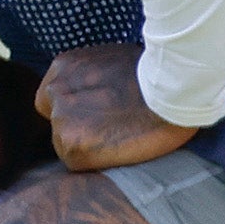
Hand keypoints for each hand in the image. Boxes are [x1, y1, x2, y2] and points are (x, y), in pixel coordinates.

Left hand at [42, 44, 195, 170]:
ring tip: (119, 136)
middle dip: (78, 127)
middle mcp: (56, 91)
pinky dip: (95, 160)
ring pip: (65, 144)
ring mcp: (62, 119)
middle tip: (111, 127)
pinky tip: (118, 148)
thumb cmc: (154, 74)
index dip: (75, 110)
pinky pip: (76, 162)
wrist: (172, 90)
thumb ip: (92, 77)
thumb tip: (94, 91)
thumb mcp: (112, 61)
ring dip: (87, 144)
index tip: (96, 115)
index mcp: (64, 66)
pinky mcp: (72, 145)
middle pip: (57, 122)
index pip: (52, 98)